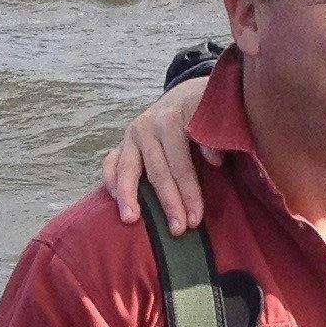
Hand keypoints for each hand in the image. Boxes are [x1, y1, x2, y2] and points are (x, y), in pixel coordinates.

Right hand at [99, 77, 213, 228]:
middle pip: (157, 170)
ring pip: (127, 168)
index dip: (189, 192)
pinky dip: (110, 181)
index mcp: (171, 119)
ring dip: (129, 195)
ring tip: (130, 220)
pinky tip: (115, 201)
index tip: (196, 219)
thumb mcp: (214, 118)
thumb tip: (214, 159)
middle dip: (168, 202)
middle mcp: (147, 126)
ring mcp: (131, 135)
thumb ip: (215, 137)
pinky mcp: (122, 143)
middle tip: (178, 230)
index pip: (181, 163)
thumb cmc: (203, 114)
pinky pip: (110, 163)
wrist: (183, 96)